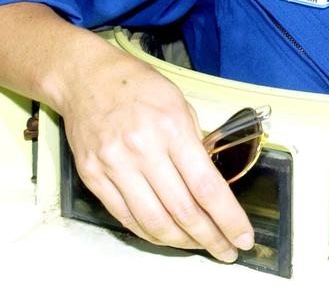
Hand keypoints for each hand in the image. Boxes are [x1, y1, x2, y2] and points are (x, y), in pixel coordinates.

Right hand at [58, 49, 254, 258]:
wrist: (85, 77)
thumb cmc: (137, 85)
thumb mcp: (180, 102)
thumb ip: (195, 142)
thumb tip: (211, 182)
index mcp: (171, 127)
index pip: (207, 187)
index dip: (228, 219)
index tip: (243, 237)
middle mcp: (142, 150)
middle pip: (183, 211)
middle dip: (210, 238)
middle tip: (226, 251)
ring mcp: (114, 166)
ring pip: (153, 222)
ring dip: (181, 242)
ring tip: (200, 246)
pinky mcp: (93, 177)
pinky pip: (125, 218)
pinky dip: (150, 233)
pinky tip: (167, 236)